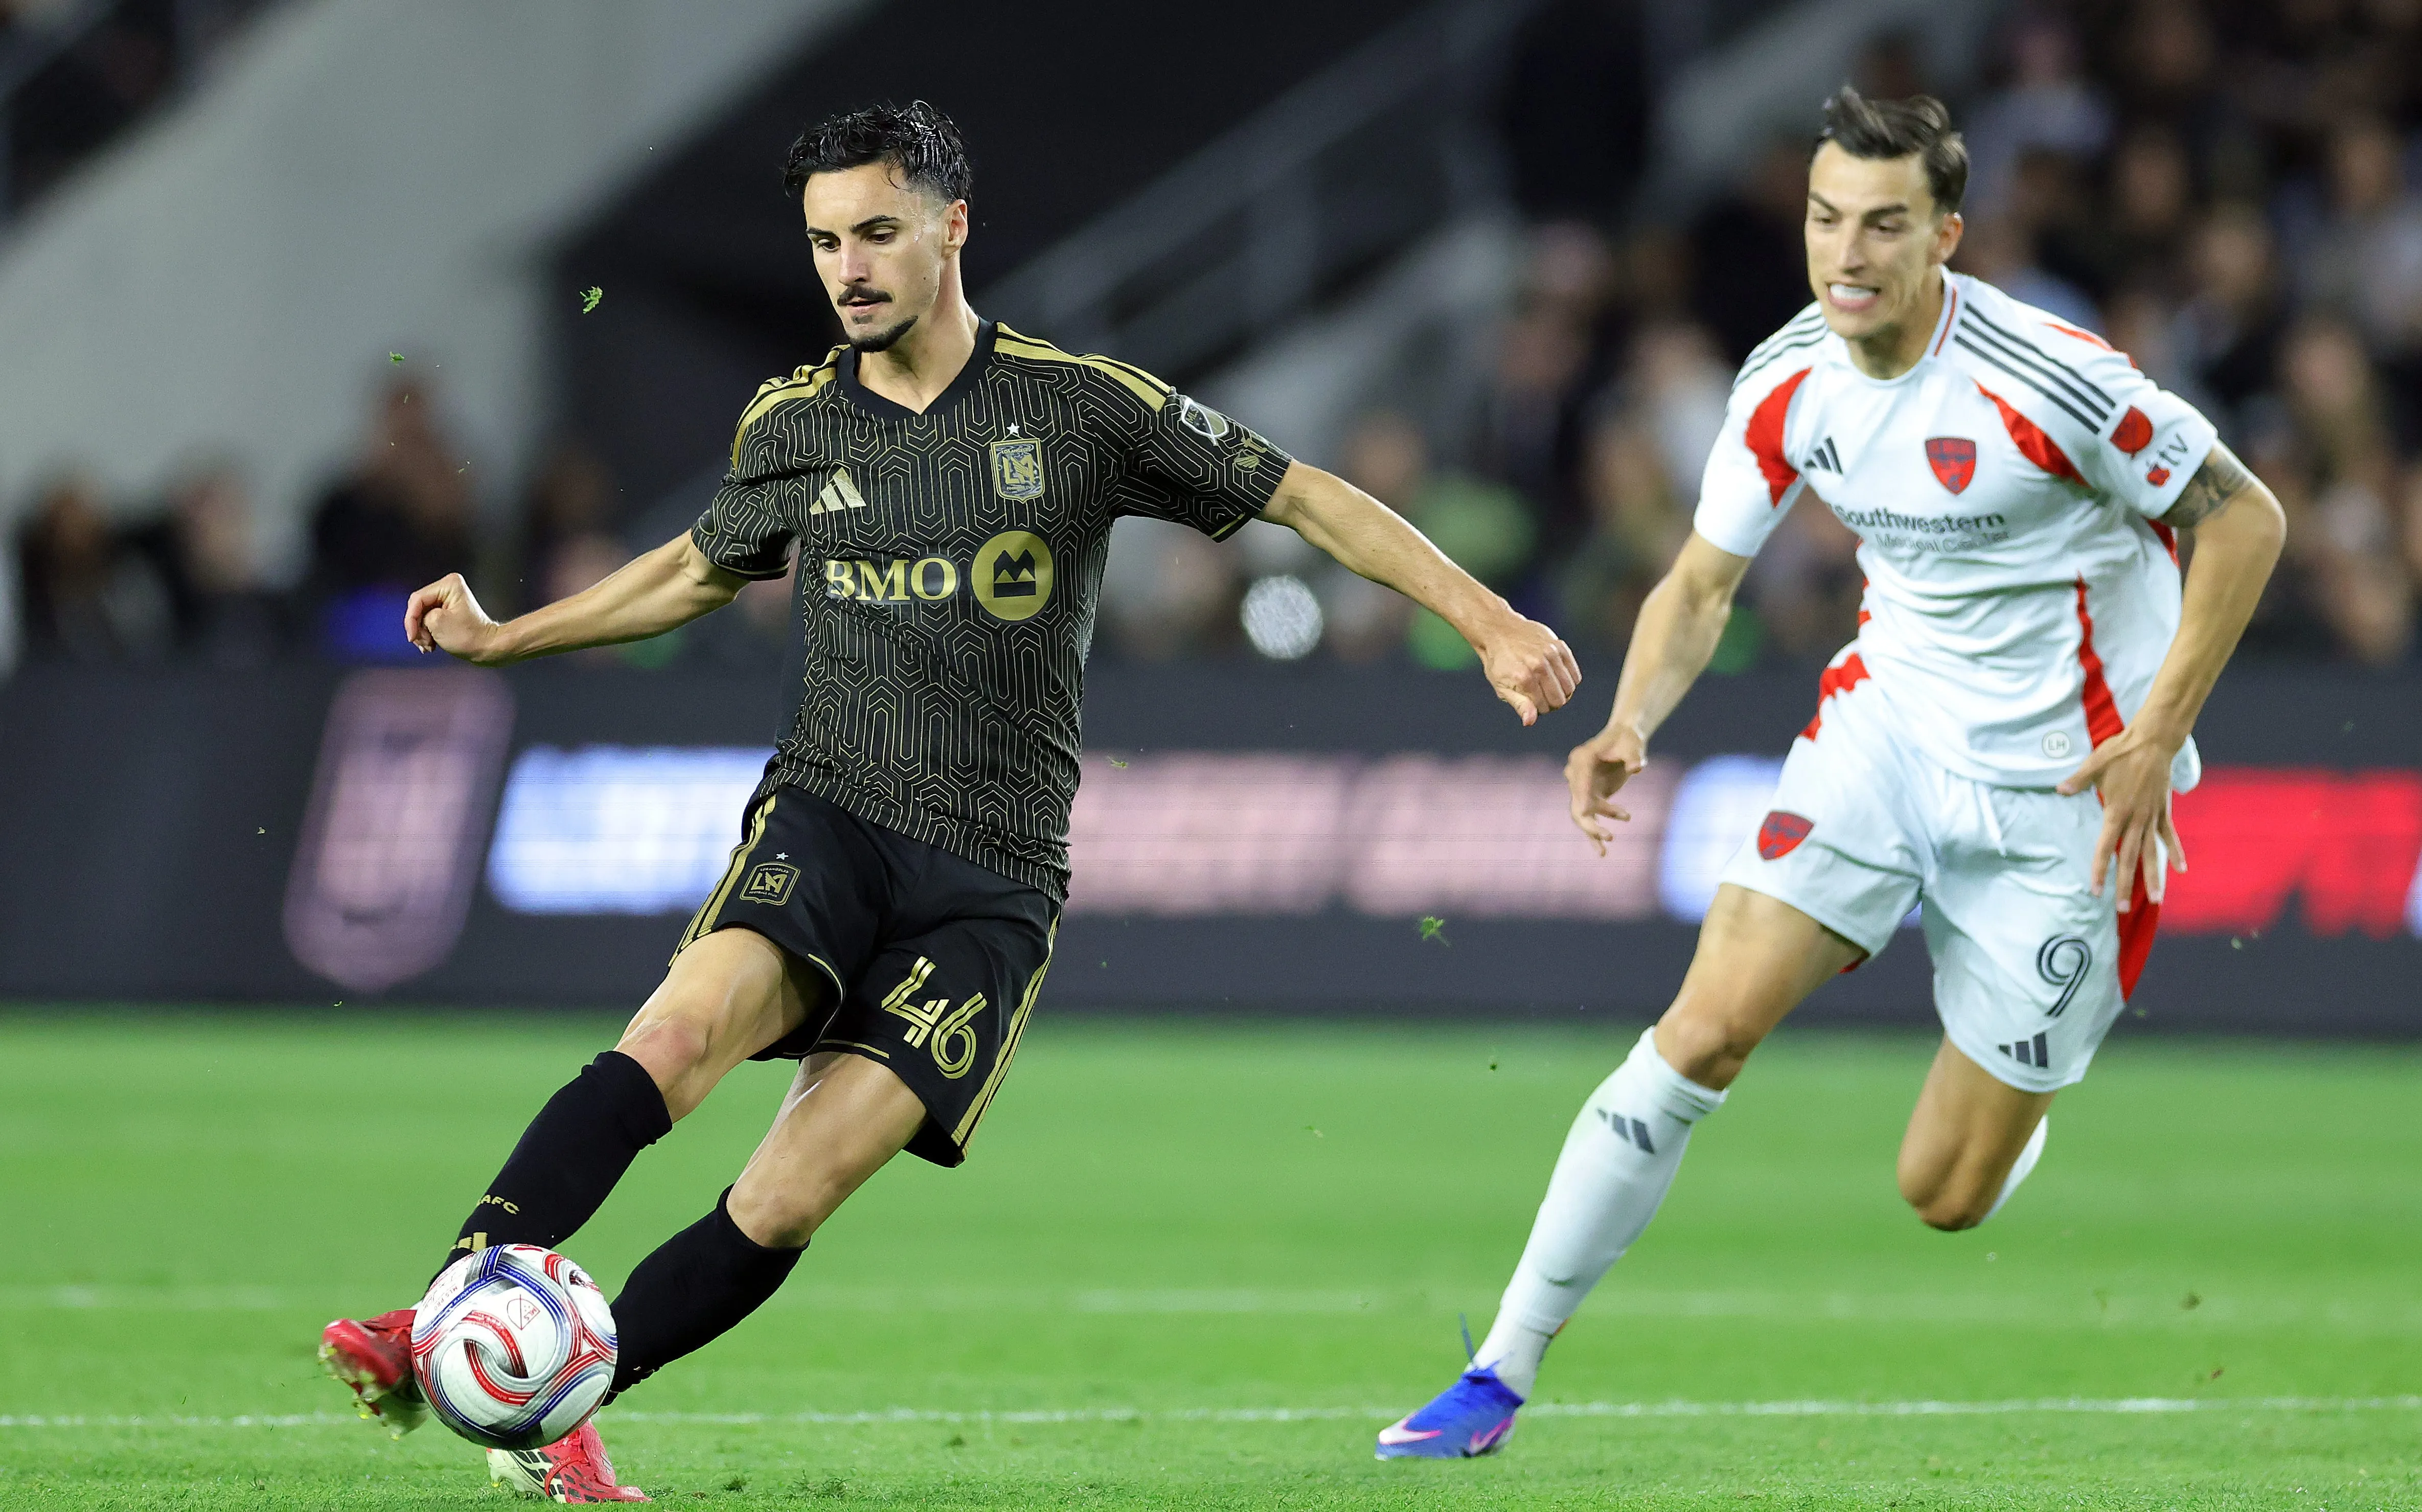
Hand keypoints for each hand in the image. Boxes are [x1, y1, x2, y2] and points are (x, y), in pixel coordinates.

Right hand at [404, 573, 508, 663]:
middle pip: (418, 607)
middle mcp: (448, 588)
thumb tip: (417, 619)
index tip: (412, 636)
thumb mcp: (437, 623)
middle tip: (422, 642)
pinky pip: (429, 620)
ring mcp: (448, 599)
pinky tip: (431, 644)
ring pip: (422, 615)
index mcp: (449, 585)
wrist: (488, 648)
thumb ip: (420, 616)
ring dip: (422, 632)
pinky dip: (428, 633)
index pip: (418, 599)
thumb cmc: (471, 637)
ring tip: (429, 646)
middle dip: (417, 627)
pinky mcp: (448, 610)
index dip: (411, 619)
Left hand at [1476, 612, 1580, 725]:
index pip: (1544, 707)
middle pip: (1560, 700)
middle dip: (1551, 702)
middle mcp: (1539, 665)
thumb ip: (1519, 704)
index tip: (1532, 702)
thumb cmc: (1498, 663)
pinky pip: (1575, 674)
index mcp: (1524, 678)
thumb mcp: (1501, 687)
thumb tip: (1530, 721)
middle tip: (1541, 695)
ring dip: (1561, 692)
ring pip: (1569, 688)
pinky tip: (1557, 678)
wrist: (1499, 631)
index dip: (1538, 709)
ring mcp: (1551, 654)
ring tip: (1548, 687)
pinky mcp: (1560, 646)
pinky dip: (1569, 680)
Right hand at [1566, 725, 1646, 855]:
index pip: (1579, 780)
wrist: (1625, 739)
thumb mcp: (1632, 744)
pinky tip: (1602, 852)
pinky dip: (1595, 834)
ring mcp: (1582, 787)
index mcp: (1581, 759)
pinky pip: (1590, 818)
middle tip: (1608, 836)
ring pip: (1582, 815)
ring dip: (1594, 831)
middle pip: (1577, 802)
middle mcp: (1576, 774)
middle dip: (1590, 822)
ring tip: (1608, 846)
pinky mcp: (1591, 796)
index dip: (1581, 797)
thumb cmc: (1627, 739)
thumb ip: (1633, 756)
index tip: (1583, 813)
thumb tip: (1636, 768)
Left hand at [2056, 727, 2187, 909]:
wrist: (2154, 741)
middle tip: (2122, 909)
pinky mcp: (2164, 811)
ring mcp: (2153, 817)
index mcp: (2117, 812)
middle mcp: (2136, 819)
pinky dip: (2175, 852)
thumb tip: (2059, 790)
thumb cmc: (2121, 752)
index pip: (2105, 848)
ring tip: (2157, 900)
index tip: (2096, 890)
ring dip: (2154, 877)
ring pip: (2152, 853)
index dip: (2100, 869)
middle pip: (2130, 858)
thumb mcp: (2094, 764)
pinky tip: (2181, 869)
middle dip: (2126, 884)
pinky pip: (2170, 836)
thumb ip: (2077, 781)